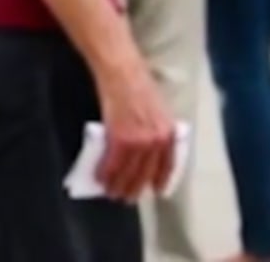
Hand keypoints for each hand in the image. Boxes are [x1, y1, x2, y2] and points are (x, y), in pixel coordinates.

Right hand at [90, 54, 177, 199]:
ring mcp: (138, 142)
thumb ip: (156, 130)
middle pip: (145, 173)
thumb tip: (146, 147)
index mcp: (169, 134)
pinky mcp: (119, 139)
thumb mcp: (158, 110)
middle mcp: (157, 142)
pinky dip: (105, 172)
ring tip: (111, 192)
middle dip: (135, 188)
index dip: (160, 180)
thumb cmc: (138, 84)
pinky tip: (100, 178)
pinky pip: (112, 163)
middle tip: (127, 198)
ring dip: (118, 185)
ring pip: (128, 172)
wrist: (122, 71)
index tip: (156, 190)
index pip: (167, 165)